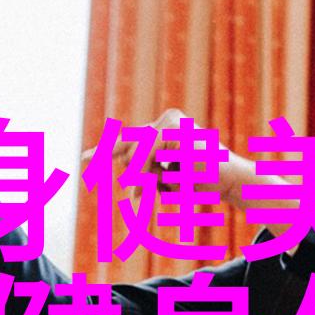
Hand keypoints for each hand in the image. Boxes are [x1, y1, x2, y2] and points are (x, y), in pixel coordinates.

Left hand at [81, 108, 250, 206]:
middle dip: (115, 161)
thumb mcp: (164, 179)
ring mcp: (171, 122)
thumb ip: (144, 173)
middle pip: (128, 142)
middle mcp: (167, 120)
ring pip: (135, 151)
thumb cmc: (199, 183)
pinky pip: (146, 152)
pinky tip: (149, 184)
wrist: (230, 181)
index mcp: (165, 128)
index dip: (106, 150)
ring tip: (146, 194)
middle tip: (91, 167)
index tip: (84, 159)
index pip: (131, 140)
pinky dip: (144, 170)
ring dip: (140, 177)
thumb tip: (124, 175)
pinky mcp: (174, 131)